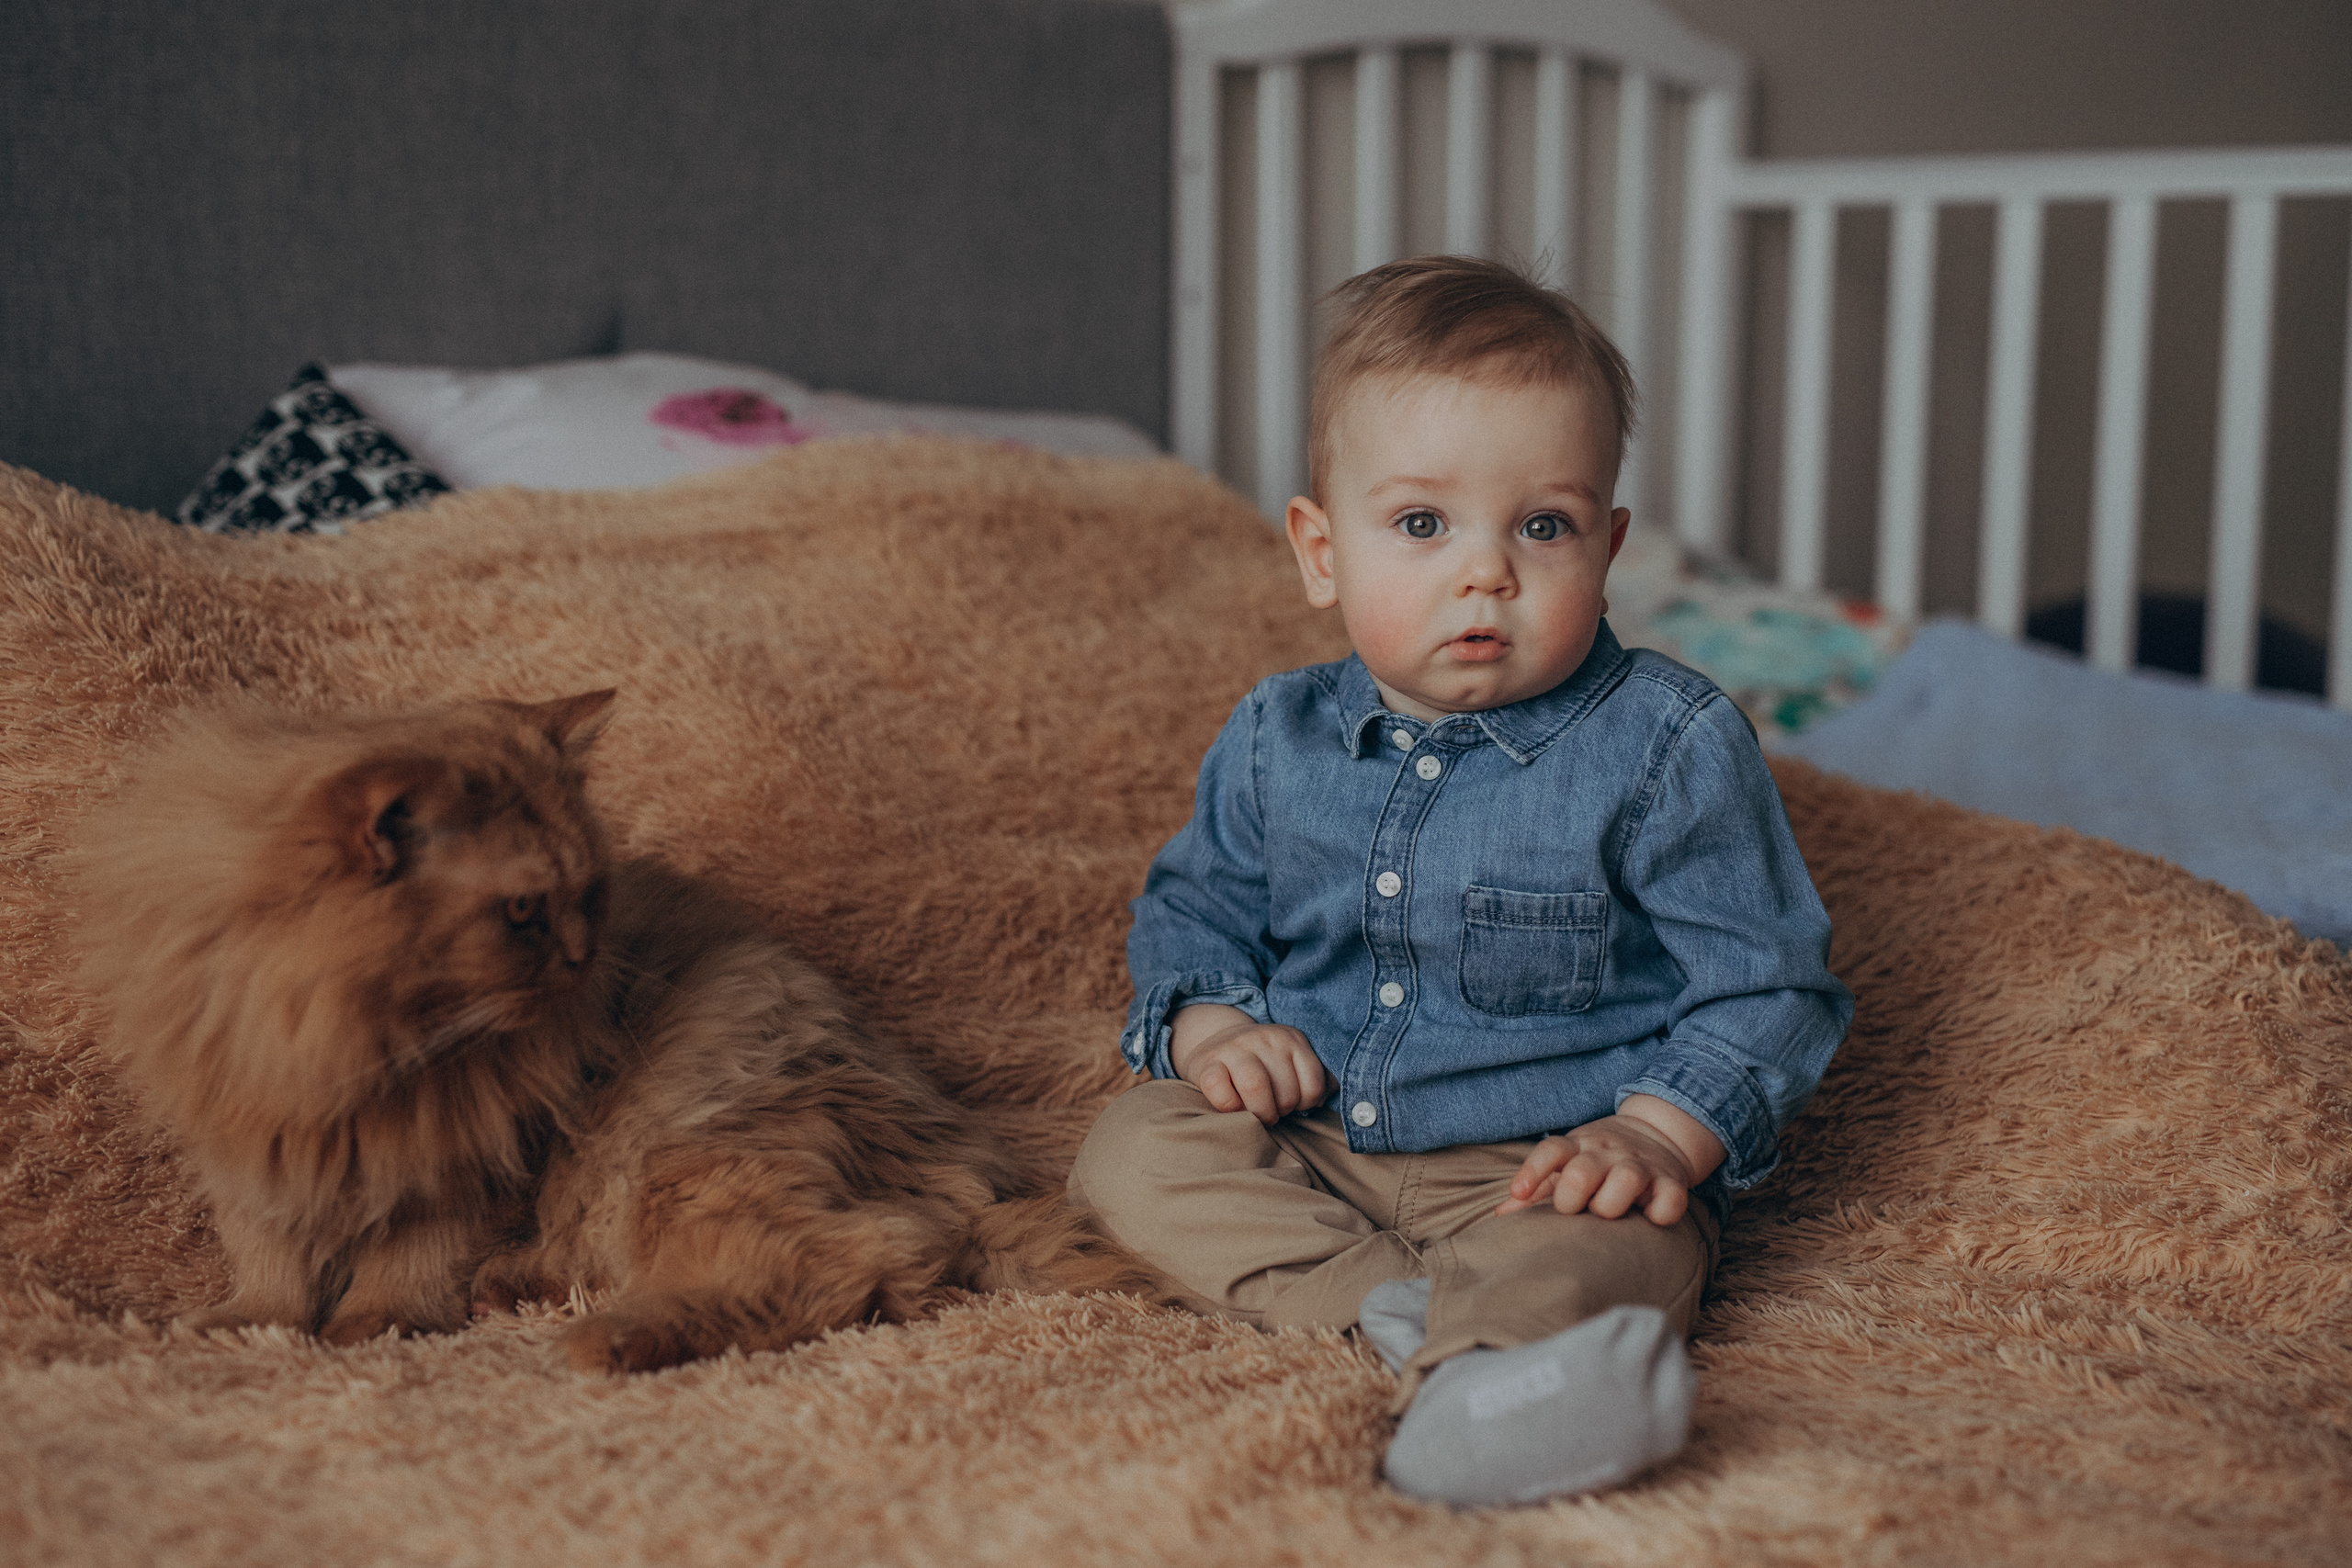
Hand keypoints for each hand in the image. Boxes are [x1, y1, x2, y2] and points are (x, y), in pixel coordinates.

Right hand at [1168, 1003, 1326, 1123]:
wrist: (1214, 1042)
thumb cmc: (1261, 1065)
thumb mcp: (1291, 1061)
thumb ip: (1315, 1077)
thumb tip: (1334, 1093)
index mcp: (1291, 1039)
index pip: (1314, 1087)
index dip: (1304, 1105)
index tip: (1292, 1103)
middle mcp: (1264, 1038)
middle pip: (1287, 1093)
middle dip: (1280, 1112)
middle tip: (1270, 1110)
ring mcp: (1233, 1049)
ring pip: (1257, 1089)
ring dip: (1259, 1114)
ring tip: (1255, 1114)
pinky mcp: (1206, 1065)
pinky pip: (1223, 1095)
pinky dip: (1231, 1110)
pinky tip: (1232, 1107)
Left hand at [1493, 1094, 1724, 1226]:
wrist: (1659, 1133)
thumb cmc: (1599, 1160)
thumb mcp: (1568, 1164)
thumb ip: (1538, 1189)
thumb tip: (1501, 1215)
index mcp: (1577, 1147)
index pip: (1550, 1150)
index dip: (1532, 1171)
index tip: (1518, 1193)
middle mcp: (1607, 1152)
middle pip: (1583, 1170)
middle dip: (1572, 1196)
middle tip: (1573, 1210)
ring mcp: (1640, 1164)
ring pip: (1626, 1178)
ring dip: (1612, 1203)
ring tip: (1608, 1212)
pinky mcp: (1672, 1181)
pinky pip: (1670, 1198)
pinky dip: (1660, 1212)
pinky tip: (1649, 1219)